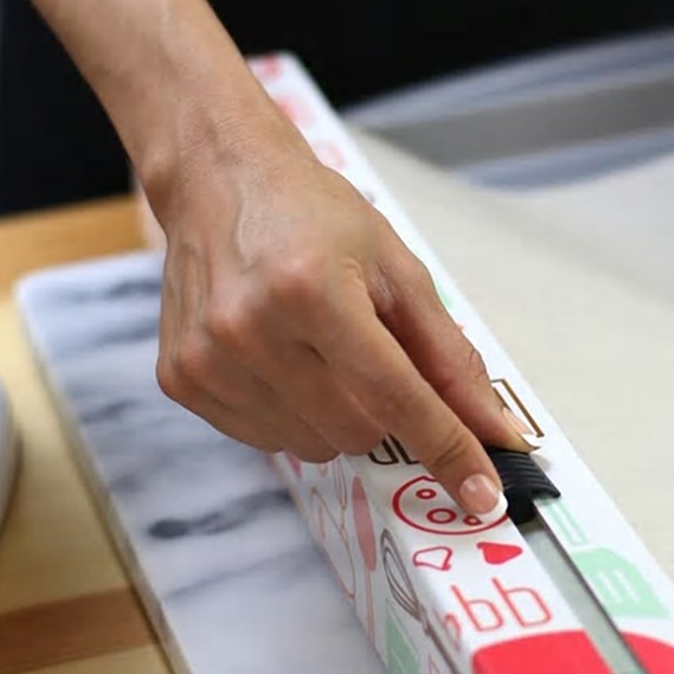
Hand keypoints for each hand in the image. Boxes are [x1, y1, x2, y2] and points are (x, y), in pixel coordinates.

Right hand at [150, 109, 528, 511]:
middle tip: (370, 352)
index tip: (484, 495)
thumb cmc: (313, 215)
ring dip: (339, 415)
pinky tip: (282, 359)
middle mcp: (250, 329)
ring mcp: (208, 359)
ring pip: (315, 446)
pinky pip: (268, 441)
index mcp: (312, 291)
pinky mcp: (182, 379)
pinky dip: (294, 414)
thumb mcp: (398, 269)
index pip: (395, 397)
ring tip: (319, 346)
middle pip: (359, 431)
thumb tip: (492, 428)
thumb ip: (449, 356)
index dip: (448, 449)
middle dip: (385, 410)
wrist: (220, 178)